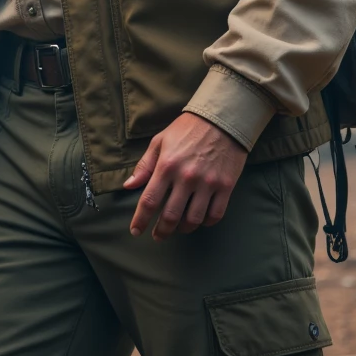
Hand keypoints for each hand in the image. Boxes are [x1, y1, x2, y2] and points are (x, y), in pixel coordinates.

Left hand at [124, 112, 247, 239]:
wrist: (222, 119)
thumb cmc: (188, 129)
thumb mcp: (160, 141)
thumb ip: (145, 166)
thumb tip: (129, 186)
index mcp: (167, 166)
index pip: (149, 200)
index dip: (140, 220)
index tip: (136, 231)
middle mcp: (186, 177)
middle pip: (170, 215)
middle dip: (161, 231)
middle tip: (158, 236)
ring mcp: (208, 183)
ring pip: (193, 219)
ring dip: (183, 229)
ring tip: (178, 228)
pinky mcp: (226, 186)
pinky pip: (215, 214)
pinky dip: (205, 223)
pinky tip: (199, 220)